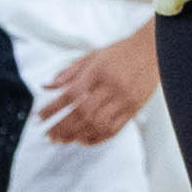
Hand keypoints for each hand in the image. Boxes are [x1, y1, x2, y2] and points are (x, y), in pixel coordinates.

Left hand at [37, 26, 157, 143]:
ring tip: (63, 139)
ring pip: (97, 123)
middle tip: (49, 134)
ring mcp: (124, 99)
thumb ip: (69, 72)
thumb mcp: (92, 56)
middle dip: (62, 126)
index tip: (40, 117)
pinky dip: (96, 138)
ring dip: (77, 134)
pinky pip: (114, 129)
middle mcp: (111, 86)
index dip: (53, 108)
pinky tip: (84, 140)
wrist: (152, 51)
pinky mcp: (134, 109)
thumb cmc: (121, 53)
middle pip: (82, 112)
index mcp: (97, 71)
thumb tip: (46, 86)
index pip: (71, 94)